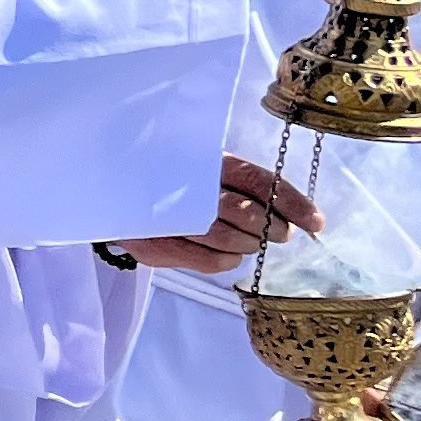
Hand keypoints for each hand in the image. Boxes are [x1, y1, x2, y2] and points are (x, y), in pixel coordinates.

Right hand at [115, 156, 321, 273]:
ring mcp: (163, 217)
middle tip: (280, 234)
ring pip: (222, 237)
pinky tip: (230, 255)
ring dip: (248, 244)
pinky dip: (225, 260)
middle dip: (270, 227)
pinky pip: (203, 260)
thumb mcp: (201, 170)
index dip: (289, 200)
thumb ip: (238, 186)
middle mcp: (180, 185)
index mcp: (200, 159)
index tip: (315, 221)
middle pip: (241, 211)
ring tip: (252, 242)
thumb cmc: (166, 180)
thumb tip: (290, 214)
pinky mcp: (150, 243)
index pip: (254, 179)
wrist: (105, 189)